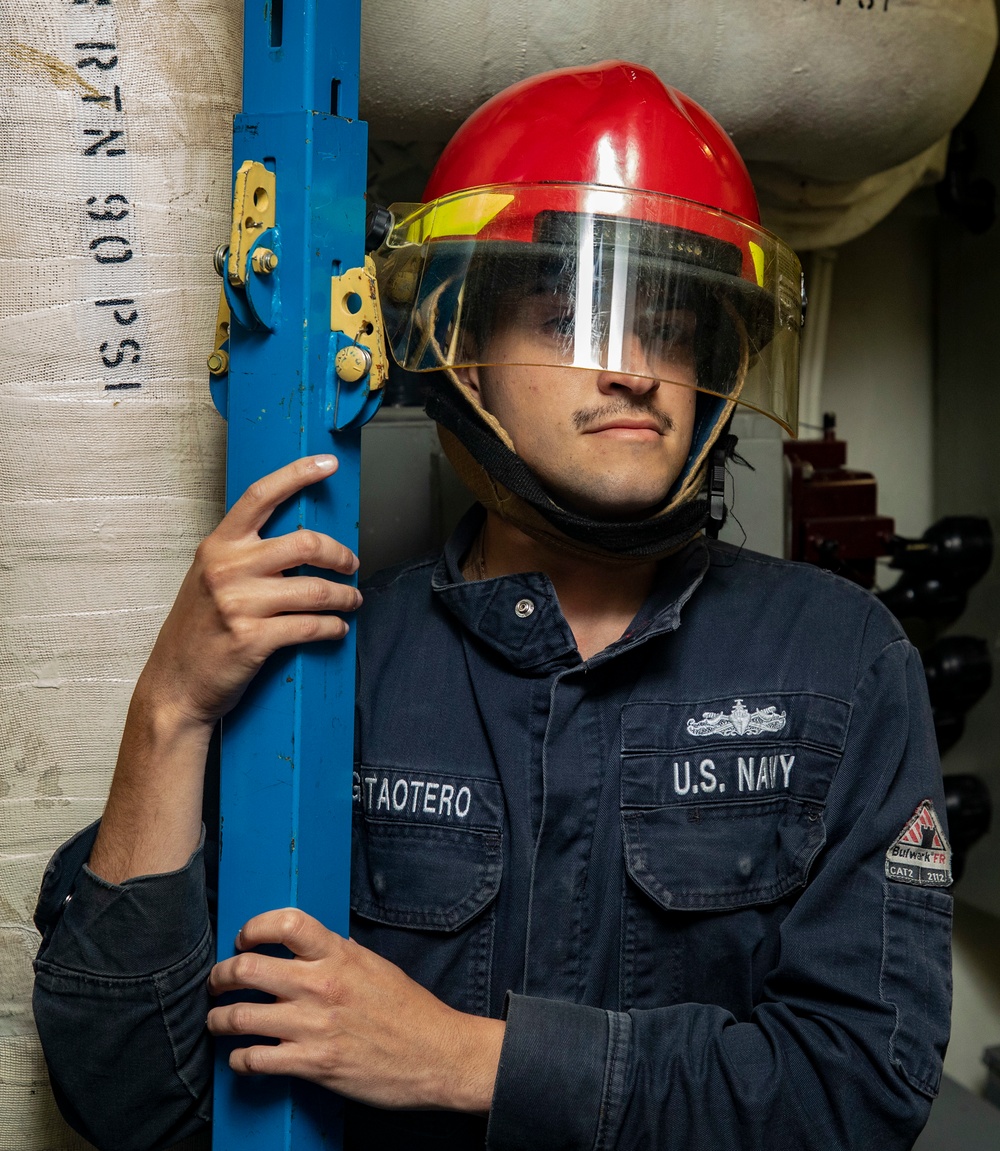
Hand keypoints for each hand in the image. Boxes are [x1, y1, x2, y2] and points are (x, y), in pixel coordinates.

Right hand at [140, 455, 361, 729]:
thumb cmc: (197, 631)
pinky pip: (311, 626)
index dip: (297, 474)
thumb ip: (244, 556)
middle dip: (340, 554)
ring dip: (345, 596)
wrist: (174, 686)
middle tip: (351, 563)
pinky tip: (337, 628)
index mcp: (218, 546)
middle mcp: (227, 569)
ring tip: (351, 600)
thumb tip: (298, 542)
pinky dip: (333, 627)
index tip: (327, 463)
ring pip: (316, 590)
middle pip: (305, 543)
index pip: (261, 496)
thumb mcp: (209, 579)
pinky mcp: (253, 639)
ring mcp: (239, 604)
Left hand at [206, 908, 503, 1112]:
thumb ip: (339, 956)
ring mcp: (314, 1026)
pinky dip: (238, 1060)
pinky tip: (241, 1057)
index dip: (253, 927)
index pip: (285, 923)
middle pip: (247, 969)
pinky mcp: (312, 1065)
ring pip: (239, 1016)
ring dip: (218, 1020)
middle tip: (216, 982)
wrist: (437, 1056)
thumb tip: (309, 949)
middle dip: (220, 976)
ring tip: (216, 1021)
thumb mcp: (375, 967)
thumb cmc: (411, 1011)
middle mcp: (322, 986)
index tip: (243, 938)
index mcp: (340, 955)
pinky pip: (254, 1060)